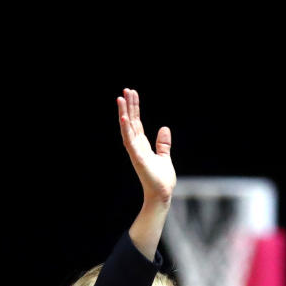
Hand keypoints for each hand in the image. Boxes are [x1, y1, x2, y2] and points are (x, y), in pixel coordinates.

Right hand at [117, 88, 174, 204]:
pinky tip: (125, 118)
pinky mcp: (137, 158)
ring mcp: (135, 152)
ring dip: (124, 114)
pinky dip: (126, 130)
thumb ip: (163, 143)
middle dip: (128, 106)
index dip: (134, 108)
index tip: (132, 94)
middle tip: (125, 90)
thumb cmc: (162, 179)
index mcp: (142, 145)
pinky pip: (130, 141)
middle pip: (131, 122)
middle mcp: (136, 146)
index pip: (136, 122)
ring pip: (127, 129)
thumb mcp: (164, 157)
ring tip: (120, 98)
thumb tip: (164, 128)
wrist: (162, 194)